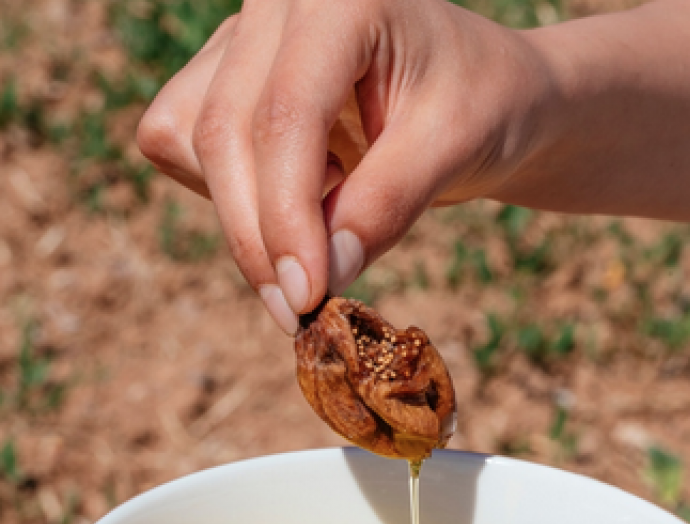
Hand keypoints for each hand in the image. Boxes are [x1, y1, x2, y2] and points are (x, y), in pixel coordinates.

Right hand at [137, 0, 552, 332]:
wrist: (488, 90)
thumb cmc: (486, 105)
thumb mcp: (457, 148)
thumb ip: (388, 204)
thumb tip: (321, 279)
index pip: (286, 117)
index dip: (288, 217)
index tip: (306, 297)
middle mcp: (279, 4)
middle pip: (222, 132)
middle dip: (258, 235)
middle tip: (301, 311)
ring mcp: (244, 33)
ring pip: (187, 137)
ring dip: (242, 210)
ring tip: (331, 218)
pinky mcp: (224, 70)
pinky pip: (184, 143)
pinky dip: (231, 191)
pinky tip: (306, 192)